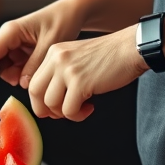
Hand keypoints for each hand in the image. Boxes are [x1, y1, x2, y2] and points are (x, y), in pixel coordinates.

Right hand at [0, 0, 85, 101]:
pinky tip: (32, 75)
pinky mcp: (20, 52)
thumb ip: (35, 64)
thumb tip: (22, 83)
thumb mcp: (50, 43)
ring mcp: (13, 45)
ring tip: (32, 75)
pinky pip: (14, 68)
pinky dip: (21, 76)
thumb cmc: (62, 21)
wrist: (72, 13)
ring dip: (13, 78)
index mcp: (11, 31)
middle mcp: (8, 38)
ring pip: (3, 68)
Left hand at [28, 26, 147, 121]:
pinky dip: (78, 115)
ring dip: (65, 113)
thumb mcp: (77, 58)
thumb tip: (49, 102)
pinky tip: (90, 106)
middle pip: (35, 92)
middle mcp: (56, 58)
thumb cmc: (109, 57)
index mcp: (54, 52)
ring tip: (81, 108)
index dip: (41, 99)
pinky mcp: (80, 82)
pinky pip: (68, 110)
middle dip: (46, 109)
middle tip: (64, 112)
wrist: (130, 49)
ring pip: (50, 104)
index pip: (34, 80)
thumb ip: (61, 73)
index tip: (56, 106)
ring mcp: (67, 69)